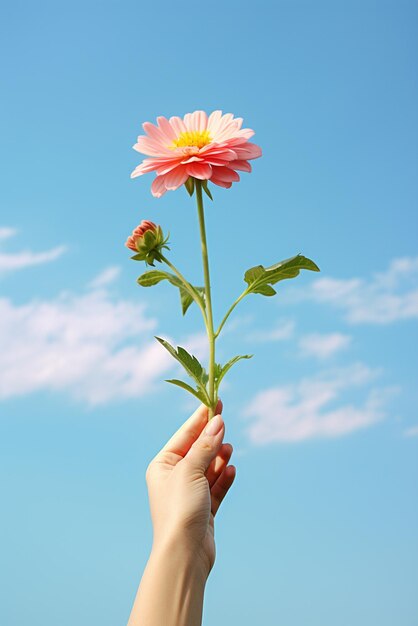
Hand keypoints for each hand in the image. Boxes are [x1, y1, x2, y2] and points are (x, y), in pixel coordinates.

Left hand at [145, 400, 235, 577]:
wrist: (184, 553)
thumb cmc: (180, 508)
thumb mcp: (191, 470)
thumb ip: (205, 446)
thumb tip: (217, 422)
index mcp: (162, 465)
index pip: (185, 435)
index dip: (201, 418)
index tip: (215, 401)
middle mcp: (174, 478)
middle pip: (198, 450)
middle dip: (212, 438)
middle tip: (225, 422)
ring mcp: (189, 494)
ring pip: (209, 468)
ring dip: (219, 458)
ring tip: (229, 450)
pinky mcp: (204, 510)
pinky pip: (216, 487)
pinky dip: (224, 478)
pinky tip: (231, 470)